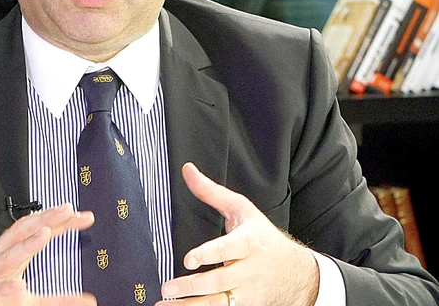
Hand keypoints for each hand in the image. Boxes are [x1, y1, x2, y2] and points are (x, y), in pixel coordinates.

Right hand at [0, 203, 95, 304]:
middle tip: (66, 210)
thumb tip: (88, 301)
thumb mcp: (26, 299)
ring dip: (25, 245)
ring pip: (5, 257)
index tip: (83, 216)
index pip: (36, 230)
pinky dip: (1, 288)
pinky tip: (17, 286)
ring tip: (45, 234)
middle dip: (43, 219)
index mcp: (11, 256)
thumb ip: (57, 299)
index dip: (59, 221)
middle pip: (21, 232)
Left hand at [158, 163, 318, 304]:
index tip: (188, 259)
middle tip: (167, 288)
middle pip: (220, 281)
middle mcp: (249, 270)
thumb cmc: (263, 237)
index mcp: (248, 243)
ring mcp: (248, 293)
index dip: (208, 254)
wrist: (297, 273)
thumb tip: (187, 170)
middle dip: (192, 286)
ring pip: (218, 303)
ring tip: (165, 305)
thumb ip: (212, 192)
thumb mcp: (243, 209)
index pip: (228, 249)